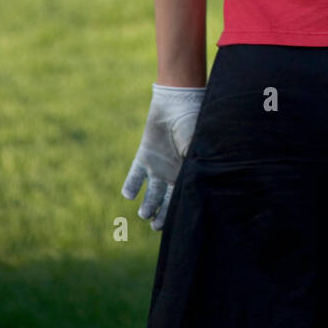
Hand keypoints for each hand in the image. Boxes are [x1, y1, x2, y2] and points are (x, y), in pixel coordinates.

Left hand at [122, 84, 205, 230]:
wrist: (178, 101)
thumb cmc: (193, 123)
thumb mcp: (197, 147)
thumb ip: (194, 168)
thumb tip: (193, 190)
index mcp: (188, 173)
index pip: (182, 199)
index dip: (178, 213)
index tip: (173, 225)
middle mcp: (173, 174)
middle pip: (166, 202)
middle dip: (161, 216)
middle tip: (156, 225)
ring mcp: (158, 166)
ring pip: (151, 194)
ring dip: (148, 206)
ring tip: (145, 214)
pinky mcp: (144, 156)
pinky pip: (135, 176)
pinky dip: (132, 186)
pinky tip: (131, 194)